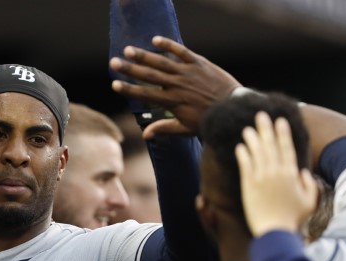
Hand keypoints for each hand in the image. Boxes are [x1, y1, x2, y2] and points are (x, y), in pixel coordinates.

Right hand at [109, 36, 239, 137]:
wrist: (232, 109)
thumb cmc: (208, 121)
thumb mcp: (185, 128)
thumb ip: (164, 128)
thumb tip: (145, 135)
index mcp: (172, 101)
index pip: (145, 95)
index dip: (129, 89)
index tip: (115, 84)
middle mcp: (177, 85)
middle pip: (149, 75)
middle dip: (129, 69)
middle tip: (113, 63)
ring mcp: (188, 72)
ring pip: (162, 62)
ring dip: (143, 55)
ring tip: (128, 50)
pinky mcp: (199, 63)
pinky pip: (182, 52)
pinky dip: (169, 46)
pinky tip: (155, 40)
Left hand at [236, 111, 319, 236]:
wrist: (275, 230)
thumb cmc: (293, 219)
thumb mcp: (309, 202)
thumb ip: (309, 185)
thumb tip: (304, 172)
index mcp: (292, 174)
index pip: (287, 148)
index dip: (283, 133)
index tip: (280, 121)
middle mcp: (277, 172)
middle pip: (270, 145)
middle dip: (266, 129)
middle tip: (261, 115)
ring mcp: (262, 178)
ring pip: (257, 152)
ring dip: (252, 139)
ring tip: (248, 128)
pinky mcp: (249, 185)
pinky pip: (245, 165)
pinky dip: (243, 154)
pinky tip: (240, 146)